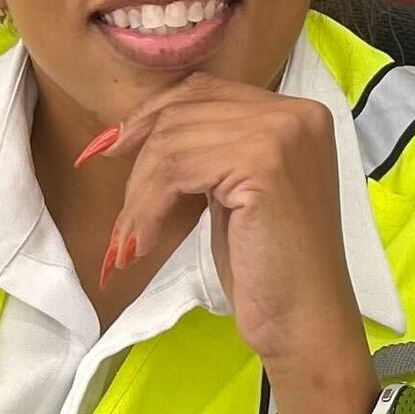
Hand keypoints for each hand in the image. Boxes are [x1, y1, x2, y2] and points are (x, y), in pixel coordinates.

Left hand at [79, 79, 371, 413]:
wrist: (305, 323)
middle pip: (183, 112)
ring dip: (138, 195)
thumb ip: (209, 149)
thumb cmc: (271, 267)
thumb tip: (130, 126)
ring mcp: (282, 135)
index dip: (149, 118)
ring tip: (131, 240)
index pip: (203, 90)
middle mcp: (296, 114)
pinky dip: (146, 207)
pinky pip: (175, 170)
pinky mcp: (262, 165)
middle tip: (121, 215)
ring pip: (171, 142)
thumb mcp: (237, 190)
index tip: (109, 150)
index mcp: (297, 113)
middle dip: (138, 162)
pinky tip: (143, 241)